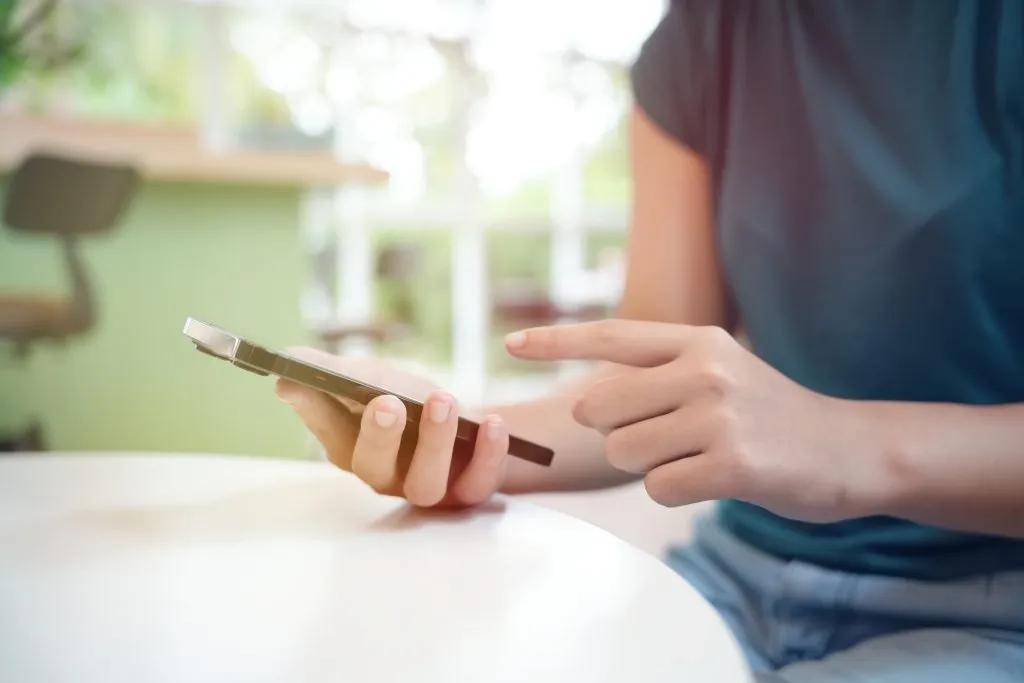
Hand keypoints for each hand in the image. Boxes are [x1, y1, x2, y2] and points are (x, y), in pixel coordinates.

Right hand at [275, 348, 509, 507]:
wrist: (458, 424)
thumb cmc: (402, 399)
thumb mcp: (367, 377)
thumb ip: (329, 371)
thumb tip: (288, 361)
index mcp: (350, 447)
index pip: (325, 429)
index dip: (313, 409)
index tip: (299, 382)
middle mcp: (384, 476)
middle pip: (373, 469)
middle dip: (379, 437)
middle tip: (388, 403)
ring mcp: (426, 488)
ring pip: (425, 484)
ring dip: (433, 443)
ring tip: (442, 400)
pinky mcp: (467, 491)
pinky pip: (477, 484)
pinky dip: (487, 456)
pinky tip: (492, 424)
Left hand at [506, 321, 885, 522]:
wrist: (850, 450)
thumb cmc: (770, 416)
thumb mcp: (721, 372)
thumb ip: (659, 376)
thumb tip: (585, 402)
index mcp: (697, 342)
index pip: (611, 335)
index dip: (556, 341)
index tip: (510, 343)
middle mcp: (704, 369)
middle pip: (598, 408)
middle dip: (615, 433)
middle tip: (664, 438)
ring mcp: (719, 415)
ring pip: (623, 452)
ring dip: (649, 466)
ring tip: (697, 457)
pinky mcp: (732, 463)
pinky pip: (658, 487)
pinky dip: (674, 491)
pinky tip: (714, 480)